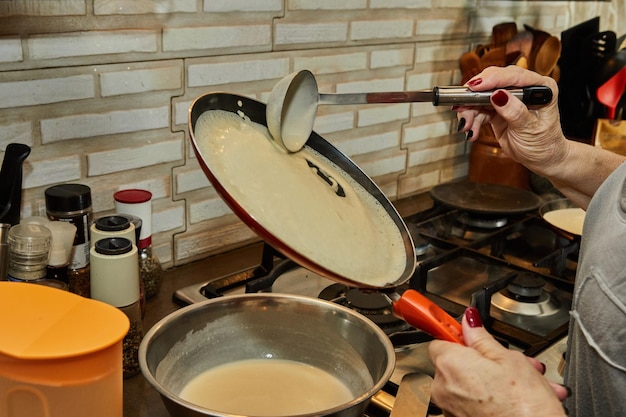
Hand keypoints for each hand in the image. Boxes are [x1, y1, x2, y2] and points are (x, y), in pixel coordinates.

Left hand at [428, 307, 567, 416]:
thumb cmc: (523, 407)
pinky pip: (476, 402)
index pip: (441, 339)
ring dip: (499, 381)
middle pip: (461, 363)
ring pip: (473, 384)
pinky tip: (521, 399)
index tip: (473, 336)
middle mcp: (443, 388)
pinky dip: (496, 398)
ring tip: (530, 385)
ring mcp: (451, 408)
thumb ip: (482, 338)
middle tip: (516, 364)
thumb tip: (469, 321)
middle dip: (489, 361)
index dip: (460, 336)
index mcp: (449, 364)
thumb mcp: (508, 359)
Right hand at [456, 66, 568, 177]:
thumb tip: (498, 94)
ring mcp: (510, 98)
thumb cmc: (544, 144)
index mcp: (541, 87)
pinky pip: (479, 110)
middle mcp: (524, 89)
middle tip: (462, 108)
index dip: (492, 79)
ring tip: (467, 127)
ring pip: (482, 97)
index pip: (514, 76)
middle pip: (493, 83)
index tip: (474, 86)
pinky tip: (472, 132)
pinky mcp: (498, 109)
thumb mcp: (529, 129)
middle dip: (475, 97)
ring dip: (470, 112)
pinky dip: (473, 120)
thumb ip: (514, 111)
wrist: (541, 159)